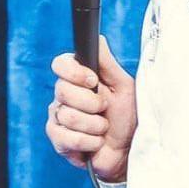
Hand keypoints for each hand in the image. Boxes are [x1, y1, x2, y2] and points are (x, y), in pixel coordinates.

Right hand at [46, 35, 135, 181]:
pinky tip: (96, 143)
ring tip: (104, 129)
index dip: (75, 72)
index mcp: (78, 78)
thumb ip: (107, 63)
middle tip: (105, 109)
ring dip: (95, 126)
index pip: (60, 64)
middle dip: (92, 103)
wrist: (129, 149)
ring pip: (68, 116)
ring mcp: (58, 118)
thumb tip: (98, 38)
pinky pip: (67, 138)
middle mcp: (64, 96)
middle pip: (63, 90)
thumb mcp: (123, 86)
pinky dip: (88, 142)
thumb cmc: (128, 117)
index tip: (93, 80)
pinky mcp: (58, 140)